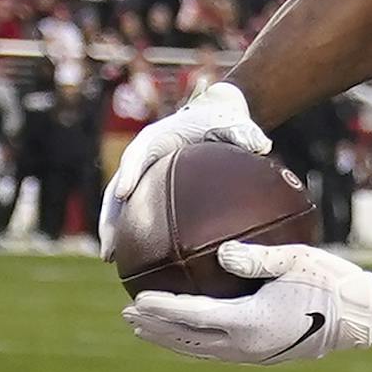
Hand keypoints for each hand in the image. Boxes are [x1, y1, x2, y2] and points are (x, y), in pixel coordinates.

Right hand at [98, 82, 269, 259]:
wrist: (214, 113)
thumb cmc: (223, 118)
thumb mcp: (234, 122)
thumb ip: (245, 132)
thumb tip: (262, 145)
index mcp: (157, 137)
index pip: (138, 154)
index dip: (129, 172)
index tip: (123, 194)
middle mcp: (142, 156)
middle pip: (117, 187)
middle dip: (111, 216)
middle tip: (109, 245)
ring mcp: (142, 172)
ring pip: (119, 203)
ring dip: (113, 229)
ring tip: (110, 258)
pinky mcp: (149, 184)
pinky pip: (136, 209)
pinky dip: (132, 229)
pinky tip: (137, 257)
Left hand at [123, 241, 371, 364]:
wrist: (361, 316)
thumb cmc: (331, 282)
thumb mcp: (296, 260)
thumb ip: (257, 257)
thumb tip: (224, 252)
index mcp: (251, 322)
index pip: (193, 317)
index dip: (162, 310)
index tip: (136, 301)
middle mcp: (247, 345)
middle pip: (189, 339)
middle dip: (155, 329)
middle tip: (128, 316)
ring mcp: (255, 354)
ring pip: (201, 349)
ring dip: (171, 339)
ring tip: (147, 328)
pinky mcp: (264, 354)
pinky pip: (217, 350)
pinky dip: (194, 341)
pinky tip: (189, 331)